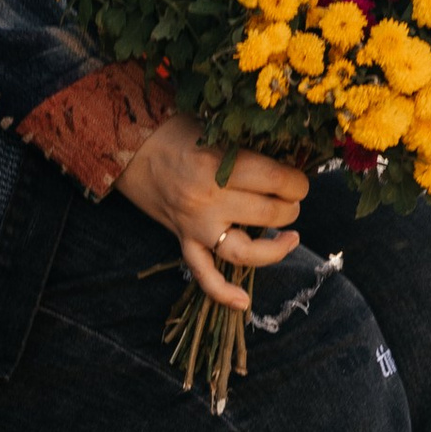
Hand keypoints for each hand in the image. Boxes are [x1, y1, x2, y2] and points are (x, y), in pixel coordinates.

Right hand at [116, 115, 307, 309]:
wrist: (129, 148)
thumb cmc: (177, 131)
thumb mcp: (217, 128)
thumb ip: (250, 147)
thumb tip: (292, 163)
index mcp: (218, 165)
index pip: (276, 180)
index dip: (297, 182)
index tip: (300, 180)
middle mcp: (208, 200)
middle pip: (268, 213)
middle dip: (291, 207)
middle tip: (294, 198)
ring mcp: (194, 226)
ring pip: (244, 251)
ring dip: (275, 248)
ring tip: (292, 237)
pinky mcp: (182, 240)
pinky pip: (203, 274)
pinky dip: (223, 293)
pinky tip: (245, 303)